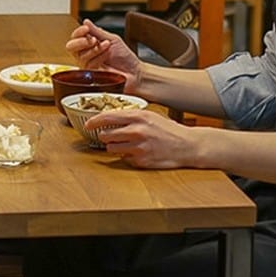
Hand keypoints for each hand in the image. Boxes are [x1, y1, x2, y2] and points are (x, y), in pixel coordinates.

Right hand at [65, 19, 140, 89]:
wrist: (134, 72)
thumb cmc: (124, 56)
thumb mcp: (112, 39)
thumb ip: (97, 31)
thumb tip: (86, 21)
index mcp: (89, 45)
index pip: (75, 37)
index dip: (78, 32)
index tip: (86, 28)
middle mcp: (86, 54)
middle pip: (70, 47)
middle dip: (81, 41)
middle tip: (93, 39)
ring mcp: (87, 66)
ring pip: (80, 56)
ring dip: (95, 49)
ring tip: (107, 46)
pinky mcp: (91, 75)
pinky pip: (88, 64)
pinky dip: (98, 57)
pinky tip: (107, 54)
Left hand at [85, 108, 200, 168]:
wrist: (188, 145)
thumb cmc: (169, 130)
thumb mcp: (151, 116)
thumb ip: (131, 116)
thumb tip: (110, 116)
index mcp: (139, 116)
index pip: (108, 117)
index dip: (94, 121)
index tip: (87, 124)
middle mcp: (137, 131)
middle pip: (106, 135)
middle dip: (104, 136)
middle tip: (108, 136)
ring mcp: (139, 147)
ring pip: (111, 148)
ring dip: (114, 147)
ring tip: (125, 144)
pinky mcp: (141, 161)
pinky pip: (124, 159)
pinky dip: (127, 156)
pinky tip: (137, 152)